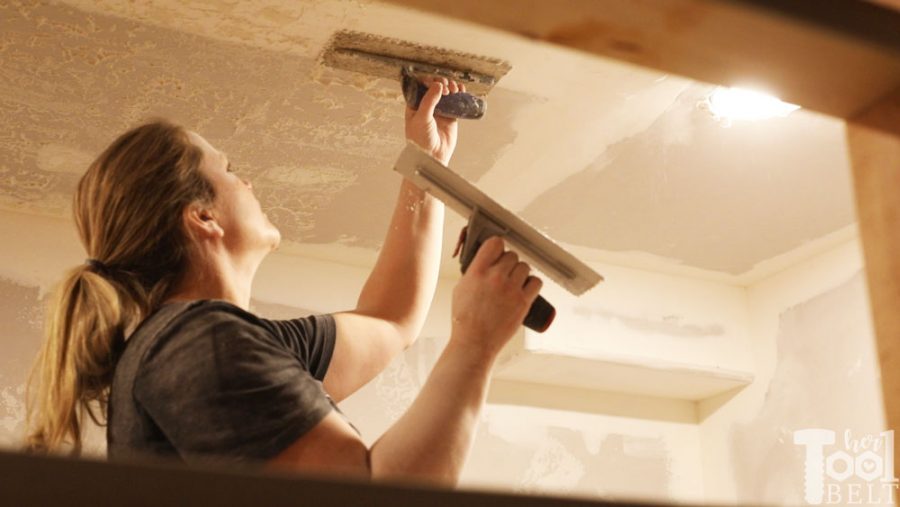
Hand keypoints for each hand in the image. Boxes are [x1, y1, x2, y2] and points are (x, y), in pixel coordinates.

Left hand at [405, 77, 463, 164]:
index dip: (429, 81)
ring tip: (454, 89)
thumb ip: (429, 101)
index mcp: (415, 105)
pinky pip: (456, 103)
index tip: (436, 83)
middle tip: (446, 87)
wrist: (432, 157)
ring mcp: (439, 111)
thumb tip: (437, 85)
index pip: (421, 86)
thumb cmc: (420, 141)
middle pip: (435, 87)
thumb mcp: (421, 118)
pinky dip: (460, 95)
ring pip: (446, 93)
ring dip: (451, 87)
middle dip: (441, 83)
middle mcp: (427, 106)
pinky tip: (462, 91)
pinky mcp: (450, 117)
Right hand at [449, 237, 542, 358]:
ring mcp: (511, 289)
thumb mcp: (461, 288)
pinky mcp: (523, 302)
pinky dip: (532, 284)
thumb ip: (474, 271)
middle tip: (504, 274)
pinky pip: (536, 281)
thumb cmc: (465, 318)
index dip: (497, 247)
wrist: (474, 341)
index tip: (497, 253)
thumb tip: (486, 261)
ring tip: (514, 283)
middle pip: (512, 255)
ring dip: (520, 273)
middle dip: (508, 263)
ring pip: (525, 266)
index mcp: (477, 272)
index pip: (495, 243)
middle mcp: (495, 277)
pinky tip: (524, 289)